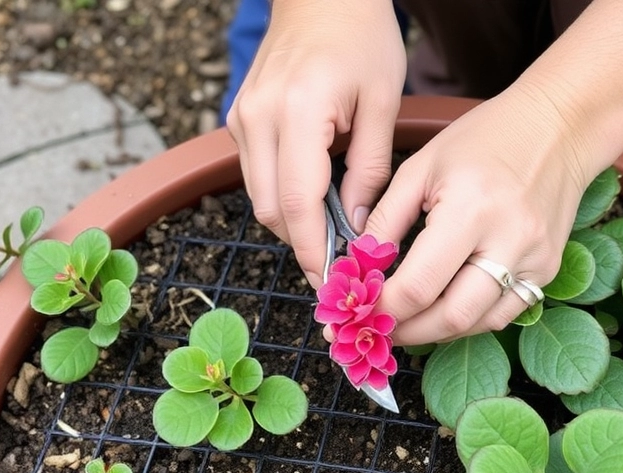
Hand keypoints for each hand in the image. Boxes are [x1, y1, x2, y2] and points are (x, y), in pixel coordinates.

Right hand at [225, 0, 406, 286]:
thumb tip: (356, 226)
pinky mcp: (239, 118)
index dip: (312, 249)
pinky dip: (282, 195)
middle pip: (271, 209)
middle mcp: (258, 118)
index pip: (297, 202)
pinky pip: (255, 174)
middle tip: (339, 264)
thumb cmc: (362, 39)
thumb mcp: (383, 103)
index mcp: (297, 112)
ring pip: (258, 197)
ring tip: (330, 237)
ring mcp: (242, 118)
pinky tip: (314, 200)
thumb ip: (370, 169)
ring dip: (291, 221)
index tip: (329, 282)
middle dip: (302, 242)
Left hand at [365, 84, 596, 345]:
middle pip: (452, 316)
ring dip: (438, 332)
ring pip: (479, 324)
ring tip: (408, 324)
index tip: (361, 309)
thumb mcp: (421, 167)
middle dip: (408, 331)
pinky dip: (470, 320)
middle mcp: (508, 241)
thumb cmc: (483, 140)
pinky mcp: (549, 270)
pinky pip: (505, 313)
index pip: (419, 284)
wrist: (558, 128)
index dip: (384, 307)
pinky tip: (446, 310)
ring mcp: (535, 261)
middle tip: (380, 328)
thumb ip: (385, 219)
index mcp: (470, 210)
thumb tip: (360, 267)